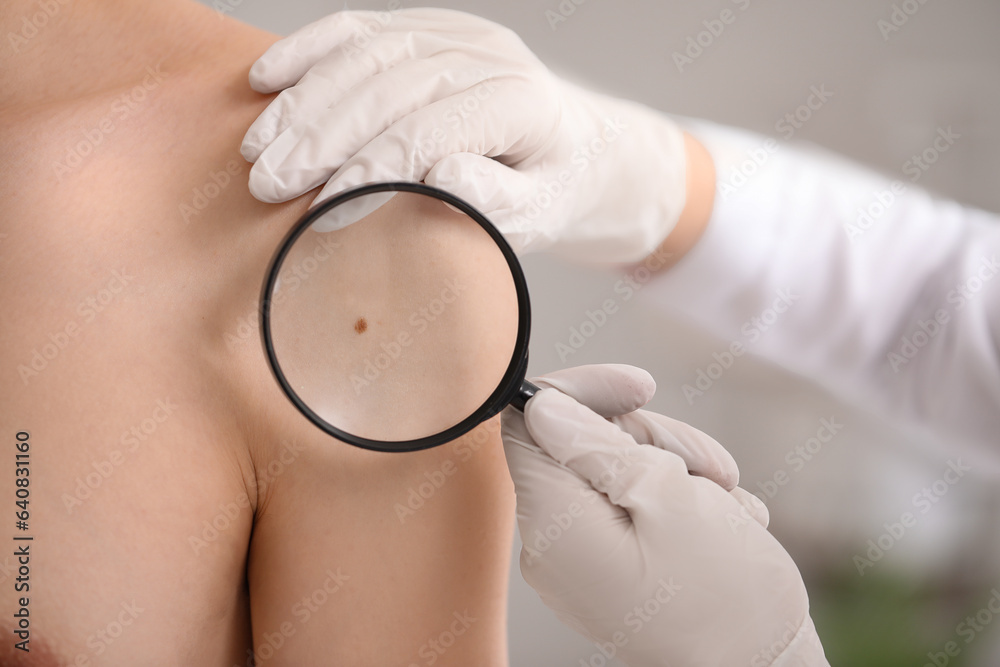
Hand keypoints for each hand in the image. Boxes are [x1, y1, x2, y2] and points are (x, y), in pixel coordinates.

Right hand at [241, 9, 688, 262]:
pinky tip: (266, 80)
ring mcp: (454, 34)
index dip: (372, 169)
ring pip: (364, 53)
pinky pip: (357, 28)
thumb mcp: (540, 214)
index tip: (324, 209)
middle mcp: (487, 55)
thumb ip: (499, 199)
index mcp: (520, 102)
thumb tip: (443, 173)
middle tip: (269, 183)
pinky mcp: (425, 29)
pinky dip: (307, 51)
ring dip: (304, 101)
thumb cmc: (550, 191)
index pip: (430, 129)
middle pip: (388, 87)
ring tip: (260, 150)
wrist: (575, 150)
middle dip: (321, 138)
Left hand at [502, 364, 828, 665]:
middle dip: (650, 439)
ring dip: (677, 472)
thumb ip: (592, 442)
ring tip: (725, 505)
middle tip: (711, 470)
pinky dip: (680, 506)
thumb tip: (540, 404)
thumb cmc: (725, 592)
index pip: (528, 421)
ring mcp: (580, 562)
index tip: (641, 387)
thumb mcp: (665, 495)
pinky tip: (723, 526)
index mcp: (551, 520)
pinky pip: (632, 512)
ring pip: (615, 473)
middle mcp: (552, 544)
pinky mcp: (609, 573)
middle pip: (581, 445)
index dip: (582, 391)